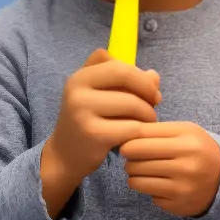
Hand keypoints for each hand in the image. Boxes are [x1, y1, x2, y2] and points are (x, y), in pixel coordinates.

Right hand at [45, 49, 161, 178]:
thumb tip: (153, 75)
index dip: (141, 77)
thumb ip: (124, 80)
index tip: (151, 92)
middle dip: (148, 92)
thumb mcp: (99, 94)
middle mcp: (77, 91)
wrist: (66, 153)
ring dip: (148, 115)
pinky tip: (134, 138)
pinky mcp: (93, 134)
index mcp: (79, 78)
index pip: (119, 65)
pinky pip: (132, 127)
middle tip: (152, 108)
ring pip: (133, 104)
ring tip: (142, 125)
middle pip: (126, 78)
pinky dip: (140, 133)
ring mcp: (82, 112)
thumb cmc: (88, 120)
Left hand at [120, 122, 219, 216]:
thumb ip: (154, 129)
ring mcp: (182, 186)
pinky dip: (146, 188)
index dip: (128, 139)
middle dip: (129, 157)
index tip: (130, 143)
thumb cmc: (195, 150)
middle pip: (134, 156)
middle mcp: (186, 164)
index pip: (139, 136)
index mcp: (187, 140)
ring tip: (143, 169)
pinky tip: (158, 183)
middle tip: (135, 157)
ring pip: (135, 178)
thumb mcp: (184, 131)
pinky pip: (146, 193)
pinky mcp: (177, 204)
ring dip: (133, 173)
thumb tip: (121, 134)